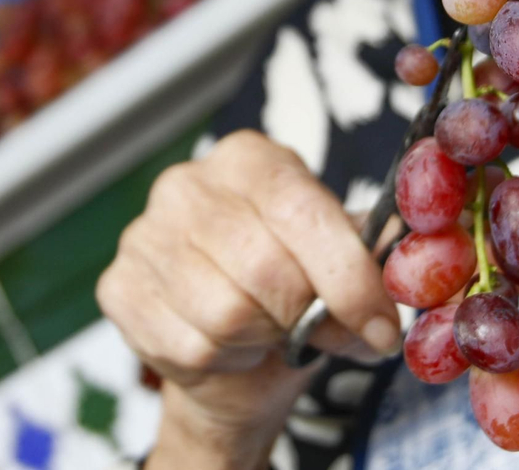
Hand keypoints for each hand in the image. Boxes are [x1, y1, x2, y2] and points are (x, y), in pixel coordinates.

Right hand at [98, 130, 399, 468]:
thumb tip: (401, 274)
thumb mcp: (339, 260)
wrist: (236, 350)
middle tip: (319, 330)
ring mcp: (143, 234)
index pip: (304, 212)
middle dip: (307, 315)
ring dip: (264, 338)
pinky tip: (230, 344)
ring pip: (227, 314)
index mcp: (251, 157)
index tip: (381, 326)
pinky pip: (191, 346)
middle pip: (266, 268)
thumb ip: (369, 261)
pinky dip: (226, 361)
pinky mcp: (117, 289)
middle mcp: (188, 183)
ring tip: (270, 330)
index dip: (349, 278)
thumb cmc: (295, 288)